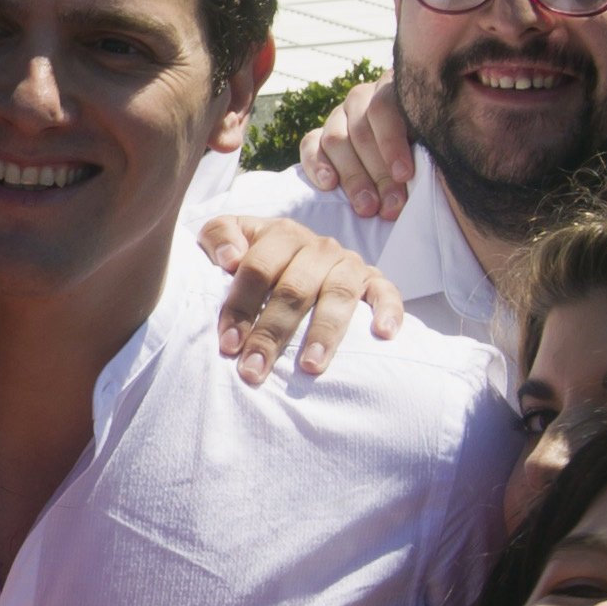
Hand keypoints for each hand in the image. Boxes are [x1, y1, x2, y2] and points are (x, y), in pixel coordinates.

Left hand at [198, 213, 403, 382]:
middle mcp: (318, 248)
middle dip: (272, 333)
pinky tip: (383, 335)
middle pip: (294, 289)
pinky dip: (389, 311)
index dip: (241, 306)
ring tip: (309, 366)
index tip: (228, 345)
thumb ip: (218, 237)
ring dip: (324, 332)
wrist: (295, 252)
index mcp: (281, 235)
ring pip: (338, 295)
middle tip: (254, 370)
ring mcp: (347, 264)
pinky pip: (386, 293)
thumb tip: (230, 258)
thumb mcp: (228, 238)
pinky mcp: (373, 281)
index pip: (258, 268)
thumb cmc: (255, 257)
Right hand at [297, 74, 418, 218]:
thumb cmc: (426, 153)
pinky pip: (310, 145)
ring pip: (336, 140)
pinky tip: (329, 185)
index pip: (385, 108)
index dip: (392, 143)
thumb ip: (427, 150)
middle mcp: (363, 97)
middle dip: (377, 173)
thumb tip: (418, 173)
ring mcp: (338, 115)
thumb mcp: (431, 145)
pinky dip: (317, 165)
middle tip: (390, 206)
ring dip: (353, 177)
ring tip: (367, 207)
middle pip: (361, 131)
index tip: (404, 174)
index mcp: (394, 90)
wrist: (403, 163)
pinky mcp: (318, 135)